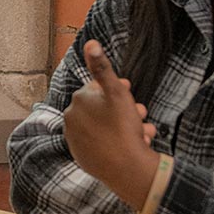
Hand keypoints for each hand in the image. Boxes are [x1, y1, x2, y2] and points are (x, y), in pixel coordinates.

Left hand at [62, 40, 160, 208]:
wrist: (127, 170)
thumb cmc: (123, 128)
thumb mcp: (117, 92)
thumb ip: (102, 67)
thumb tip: (89, 43)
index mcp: (77, 102)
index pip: (98, 89)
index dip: (118, 90)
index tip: (130, 93)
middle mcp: (71, 120)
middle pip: (102, 109)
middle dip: (123, 110)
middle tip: (140, 114)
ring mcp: (75, 141)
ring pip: (104, 127)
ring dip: (124, 127)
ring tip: (142, 133)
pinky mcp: (82, 157)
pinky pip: (101, 144)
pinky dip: (115, 142)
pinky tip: (132, 145)